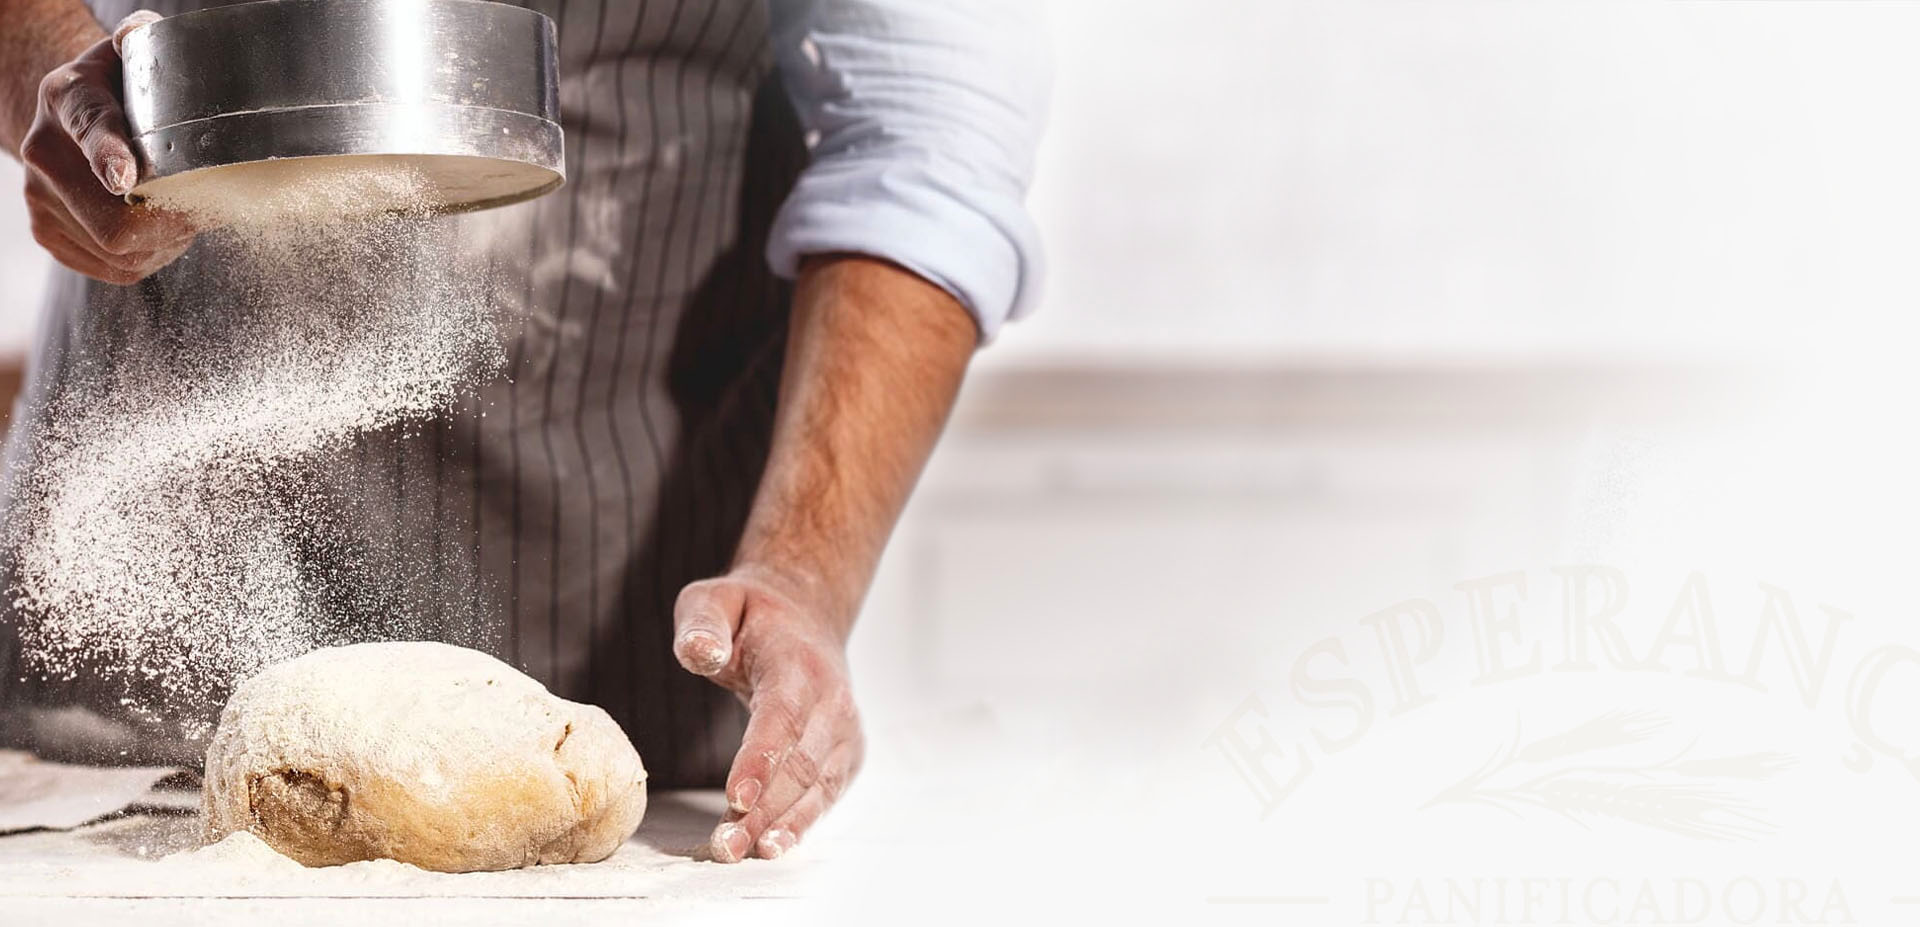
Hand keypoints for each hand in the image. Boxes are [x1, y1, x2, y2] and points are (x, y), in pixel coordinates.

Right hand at [19, 10, 192, 284]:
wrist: (68, 117)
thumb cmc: (116, 86)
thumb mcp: (130, 54)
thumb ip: (142, 38)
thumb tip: (144, 33)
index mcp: (69, 98)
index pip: (91, 129)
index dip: (109, 156)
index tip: (126, 178)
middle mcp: (45, 152)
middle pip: (113, 220)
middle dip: (171, 225)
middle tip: (202, 209)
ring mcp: (40, 199)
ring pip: (121, 251)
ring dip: (166, 241)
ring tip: (177, 210)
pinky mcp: (48, 233)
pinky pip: (117, 268)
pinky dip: (150, 256)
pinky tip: (158, 229)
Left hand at [674, 566, 863, 861]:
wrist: (804, 617)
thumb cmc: (750, 615)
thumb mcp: (714, 600)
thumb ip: (702, 623)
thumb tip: (699, 653)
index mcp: (799, 662)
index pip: (782, 715)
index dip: (762, 758)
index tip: (736, 797)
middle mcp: (833, 699)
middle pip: (800, 763)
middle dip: (764, 809)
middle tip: (724, 845)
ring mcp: (845, 730)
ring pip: (817, 786)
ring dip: (782, 825)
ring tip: (744, 853)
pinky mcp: (846, 755)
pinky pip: (825, 794)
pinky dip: (801, 823)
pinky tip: (772, 847)